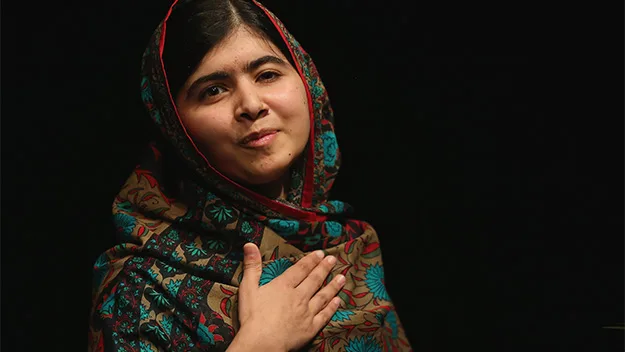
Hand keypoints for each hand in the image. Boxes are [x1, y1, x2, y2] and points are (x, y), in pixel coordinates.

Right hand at [227, 243, 344, 351]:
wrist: (262, 343)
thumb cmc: (252, 317)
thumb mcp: (248, 288)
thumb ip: (252, 266)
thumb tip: (250, 244)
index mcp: (283, 286)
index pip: (300, 269)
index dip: (311, 260)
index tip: (320, 253)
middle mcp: (298, 297)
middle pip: (314, 280)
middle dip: (324, 268)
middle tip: (333, 260)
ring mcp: (306, 312)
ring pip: (323, 296)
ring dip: (333, 286)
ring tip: (342, 277)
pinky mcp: (310, 328)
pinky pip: (324, 315)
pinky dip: (332, 307)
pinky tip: (338, 301)